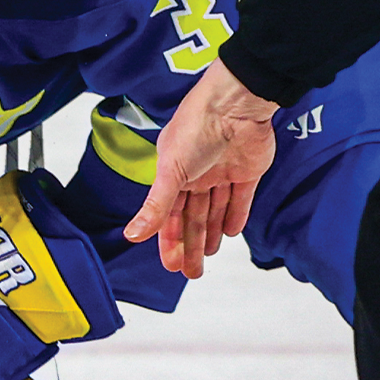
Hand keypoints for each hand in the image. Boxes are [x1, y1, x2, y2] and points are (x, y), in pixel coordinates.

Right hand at [124, 59, 279, 277]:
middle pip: (192, 218)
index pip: (169, 215)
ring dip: (211, 233)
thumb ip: (154, 207)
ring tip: (210, 255)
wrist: (235, 105)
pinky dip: (236, 215)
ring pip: (215, 210)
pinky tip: (232, 233)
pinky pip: (241, 198)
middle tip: (192, 273)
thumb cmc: (195, 130)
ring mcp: (222, 172)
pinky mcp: (247, 171)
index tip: (171, 266)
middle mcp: (196, 175)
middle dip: (191, 245)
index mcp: (173, 173)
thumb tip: (131, 235)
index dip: (169, 241)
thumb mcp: (170, 172)